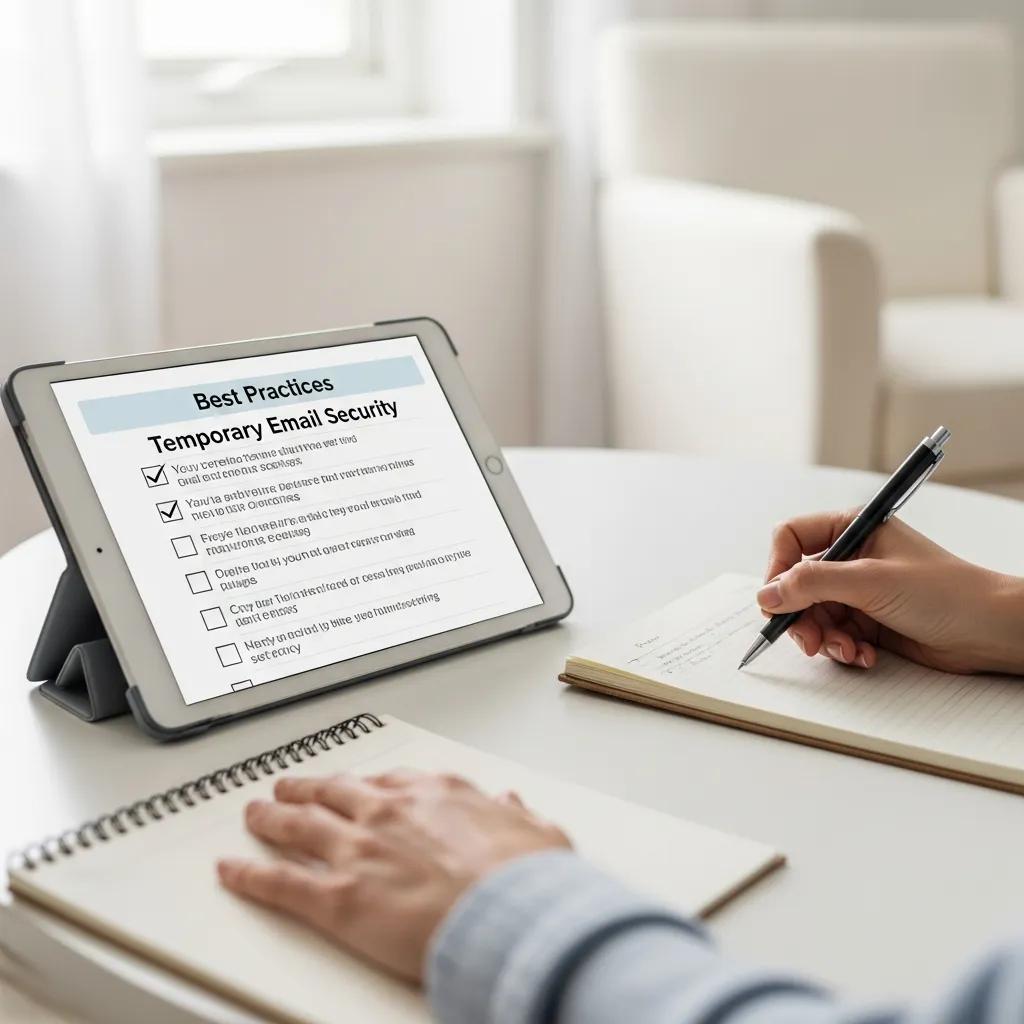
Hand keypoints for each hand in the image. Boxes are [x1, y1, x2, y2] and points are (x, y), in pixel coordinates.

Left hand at [217, 770, 569, 981]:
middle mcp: (389, 813)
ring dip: (271, 819)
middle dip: (308, 789)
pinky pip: (280, 883)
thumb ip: (516, 815)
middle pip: (334, 794)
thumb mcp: (537, 833)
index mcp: (436, 795)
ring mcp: (359, 850)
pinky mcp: (337, 898)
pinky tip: (231, 870)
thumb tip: (511, 803)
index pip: (388, 782)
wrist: (509, 915)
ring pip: (299, 827)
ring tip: (254, 814)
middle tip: (289, 788)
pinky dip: (249, 875)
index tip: (355, 786)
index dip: (365, 785)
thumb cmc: (526, 880)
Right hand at [757, 510, 1023, 673]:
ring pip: (812, 615)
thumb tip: (768, 593)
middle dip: (800, 616)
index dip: (777, 568)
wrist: (990, 630)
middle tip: (809, 640)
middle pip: (796, 584)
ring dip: (824, 638)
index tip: (775, 598)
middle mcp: (851, 558)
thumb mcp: (871, 581)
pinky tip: (864, 655)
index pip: (791, 539)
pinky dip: (842, 649)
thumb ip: (812, 583)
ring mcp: (859, 591)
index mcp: (852, 529)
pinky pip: (834, 635)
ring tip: (847, 650)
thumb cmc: (947, 592)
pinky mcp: (868, 621)